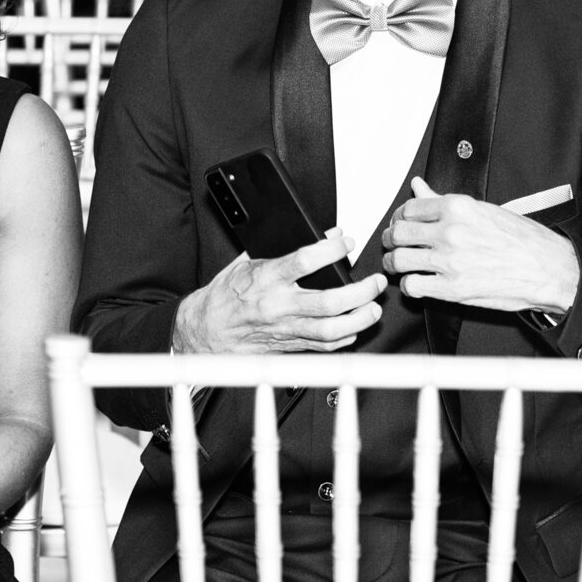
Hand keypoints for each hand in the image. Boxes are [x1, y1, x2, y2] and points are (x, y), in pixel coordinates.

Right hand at [173, 231, 386, 353]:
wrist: (207, 330)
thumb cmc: (227, 294)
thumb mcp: (249, 260)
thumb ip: (284, 248)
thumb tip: (323, 235)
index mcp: (265, 279)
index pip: (303, 261)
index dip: (330, 250)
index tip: (347, 243)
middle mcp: (278, 306)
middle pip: (328, 302)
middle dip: (360, 291)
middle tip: (374, 281)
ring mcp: (286, 329)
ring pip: (332, 329)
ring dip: (360, 318)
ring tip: (374, 306)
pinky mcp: (290, 346)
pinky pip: (325, 346)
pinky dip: (346, 337)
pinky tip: (355, 327)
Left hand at [381, 178, 578, 313]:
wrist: (550, 269)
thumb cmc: (523, 239)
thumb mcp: (482, 210)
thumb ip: (443, 200)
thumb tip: (419, 186)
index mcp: (457, 208)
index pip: (409, 209)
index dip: (399, 218)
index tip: (399, 223)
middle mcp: (450, 232)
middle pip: (398, 233)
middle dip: (390, 239)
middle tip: (392, 244)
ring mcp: (450, 261)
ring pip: (399, 259)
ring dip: (393, 263)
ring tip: (397, 264)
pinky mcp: (454, 289)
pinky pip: (413, 286)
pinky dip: (408, 286)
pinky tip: (416, 283)